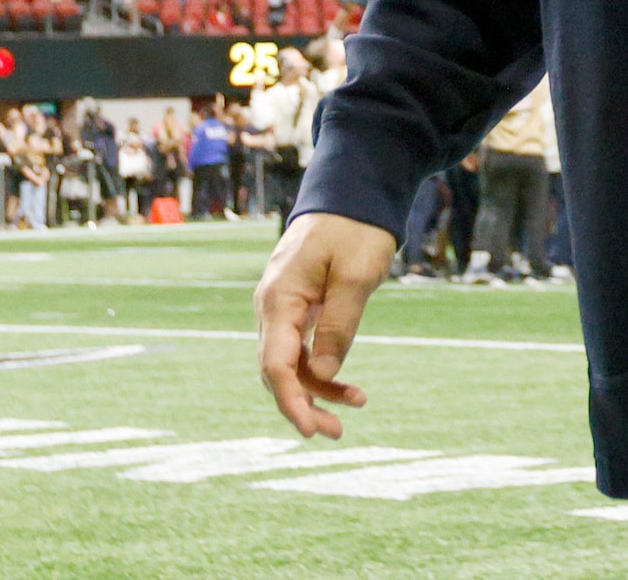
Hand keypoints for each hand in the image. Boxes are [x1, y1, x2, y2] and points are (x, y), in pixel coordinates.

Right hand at [255, 211, 396, 438]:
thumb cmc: (354, 230)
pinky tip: (349, 387)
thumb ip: (339, 326)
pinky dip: (322, 371)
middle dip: (302, 405)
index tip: (310, 430)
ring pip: (289, 364)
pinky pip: (301, 349)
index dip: (291, 402)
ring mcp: (282, 309)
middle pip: (276, 371)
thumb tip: (323, 376)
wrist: (351, 195)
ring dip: (316, 391)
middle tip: (336, 432)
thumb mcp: (355, 277)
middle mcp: (272, 307)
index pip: (275, 365)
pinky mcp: (297, 309)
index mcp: (279, 299)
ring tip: (354, 408)